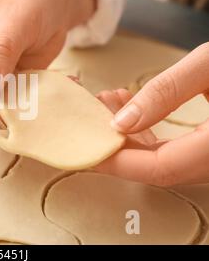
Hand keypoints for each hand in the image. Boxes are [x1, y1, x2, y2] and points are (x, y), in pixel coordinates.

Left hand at [95, 43, 208, 185]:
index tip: (85, 149)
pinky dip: (147, 132)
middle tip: (89, 120)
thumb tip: (121, 121)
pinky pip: (174, 149)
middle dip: (117, 146)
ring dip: (129, 137)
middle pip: (156, 168)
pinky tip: (130, 106)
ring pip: (163, 160)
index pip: (158, 168)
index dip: (117, 161)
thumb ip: (165, 93)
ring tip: (107, 102)